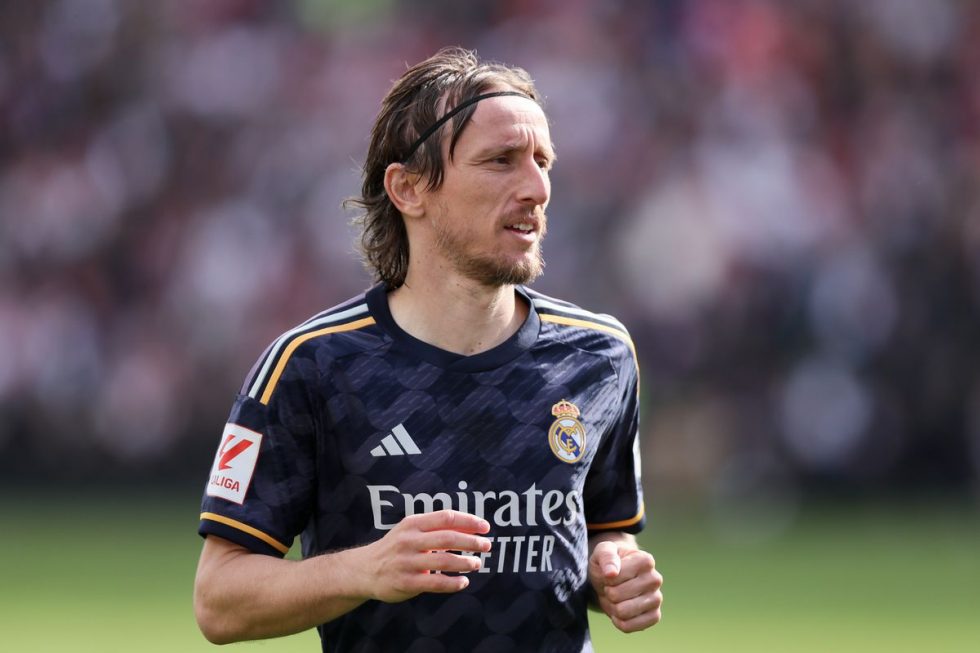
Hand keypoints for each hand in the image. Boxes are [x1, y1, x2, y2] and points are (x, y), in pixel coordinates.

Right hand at [356, 510, 491, 602]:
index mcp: (413, 524)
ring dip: (465, 562)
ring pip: (444, 560)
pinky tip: (463, 582)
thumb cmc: (395, 548)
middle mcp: (409, 540)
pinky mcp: (406, 582)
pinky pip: (435, 582)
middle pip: (448, 537)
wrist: (364, 569)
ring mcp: (407, 562)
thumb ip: (435, 529)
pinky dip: (453, 583)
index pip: (446, 517)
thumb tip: (471, 528)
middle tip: (487, 545)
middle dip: (471, 541)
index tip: (485, 527)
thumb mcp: (410, 531)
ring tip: (477, 564)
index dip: (468, 521)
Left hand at [588, 540, 662, 631]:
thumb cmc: (609, 563)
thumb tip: (611, 573)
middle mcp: (655, 579)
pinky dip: (618, 622)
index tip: (610, 574)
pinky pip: (630, 627)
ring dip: (612, 607)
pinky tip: (619, 613)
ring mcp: (657, 599)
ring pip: (623, 612)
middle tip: (611, 587)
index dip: (606, 578)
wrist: (614, 578)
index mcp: (645, 560)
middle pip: (617, 595)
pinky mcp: (654, 616)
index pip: (616, 577)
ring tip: (616, 598)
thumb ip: (606, 557)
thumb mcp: (602, 551)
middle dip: (608, 593)